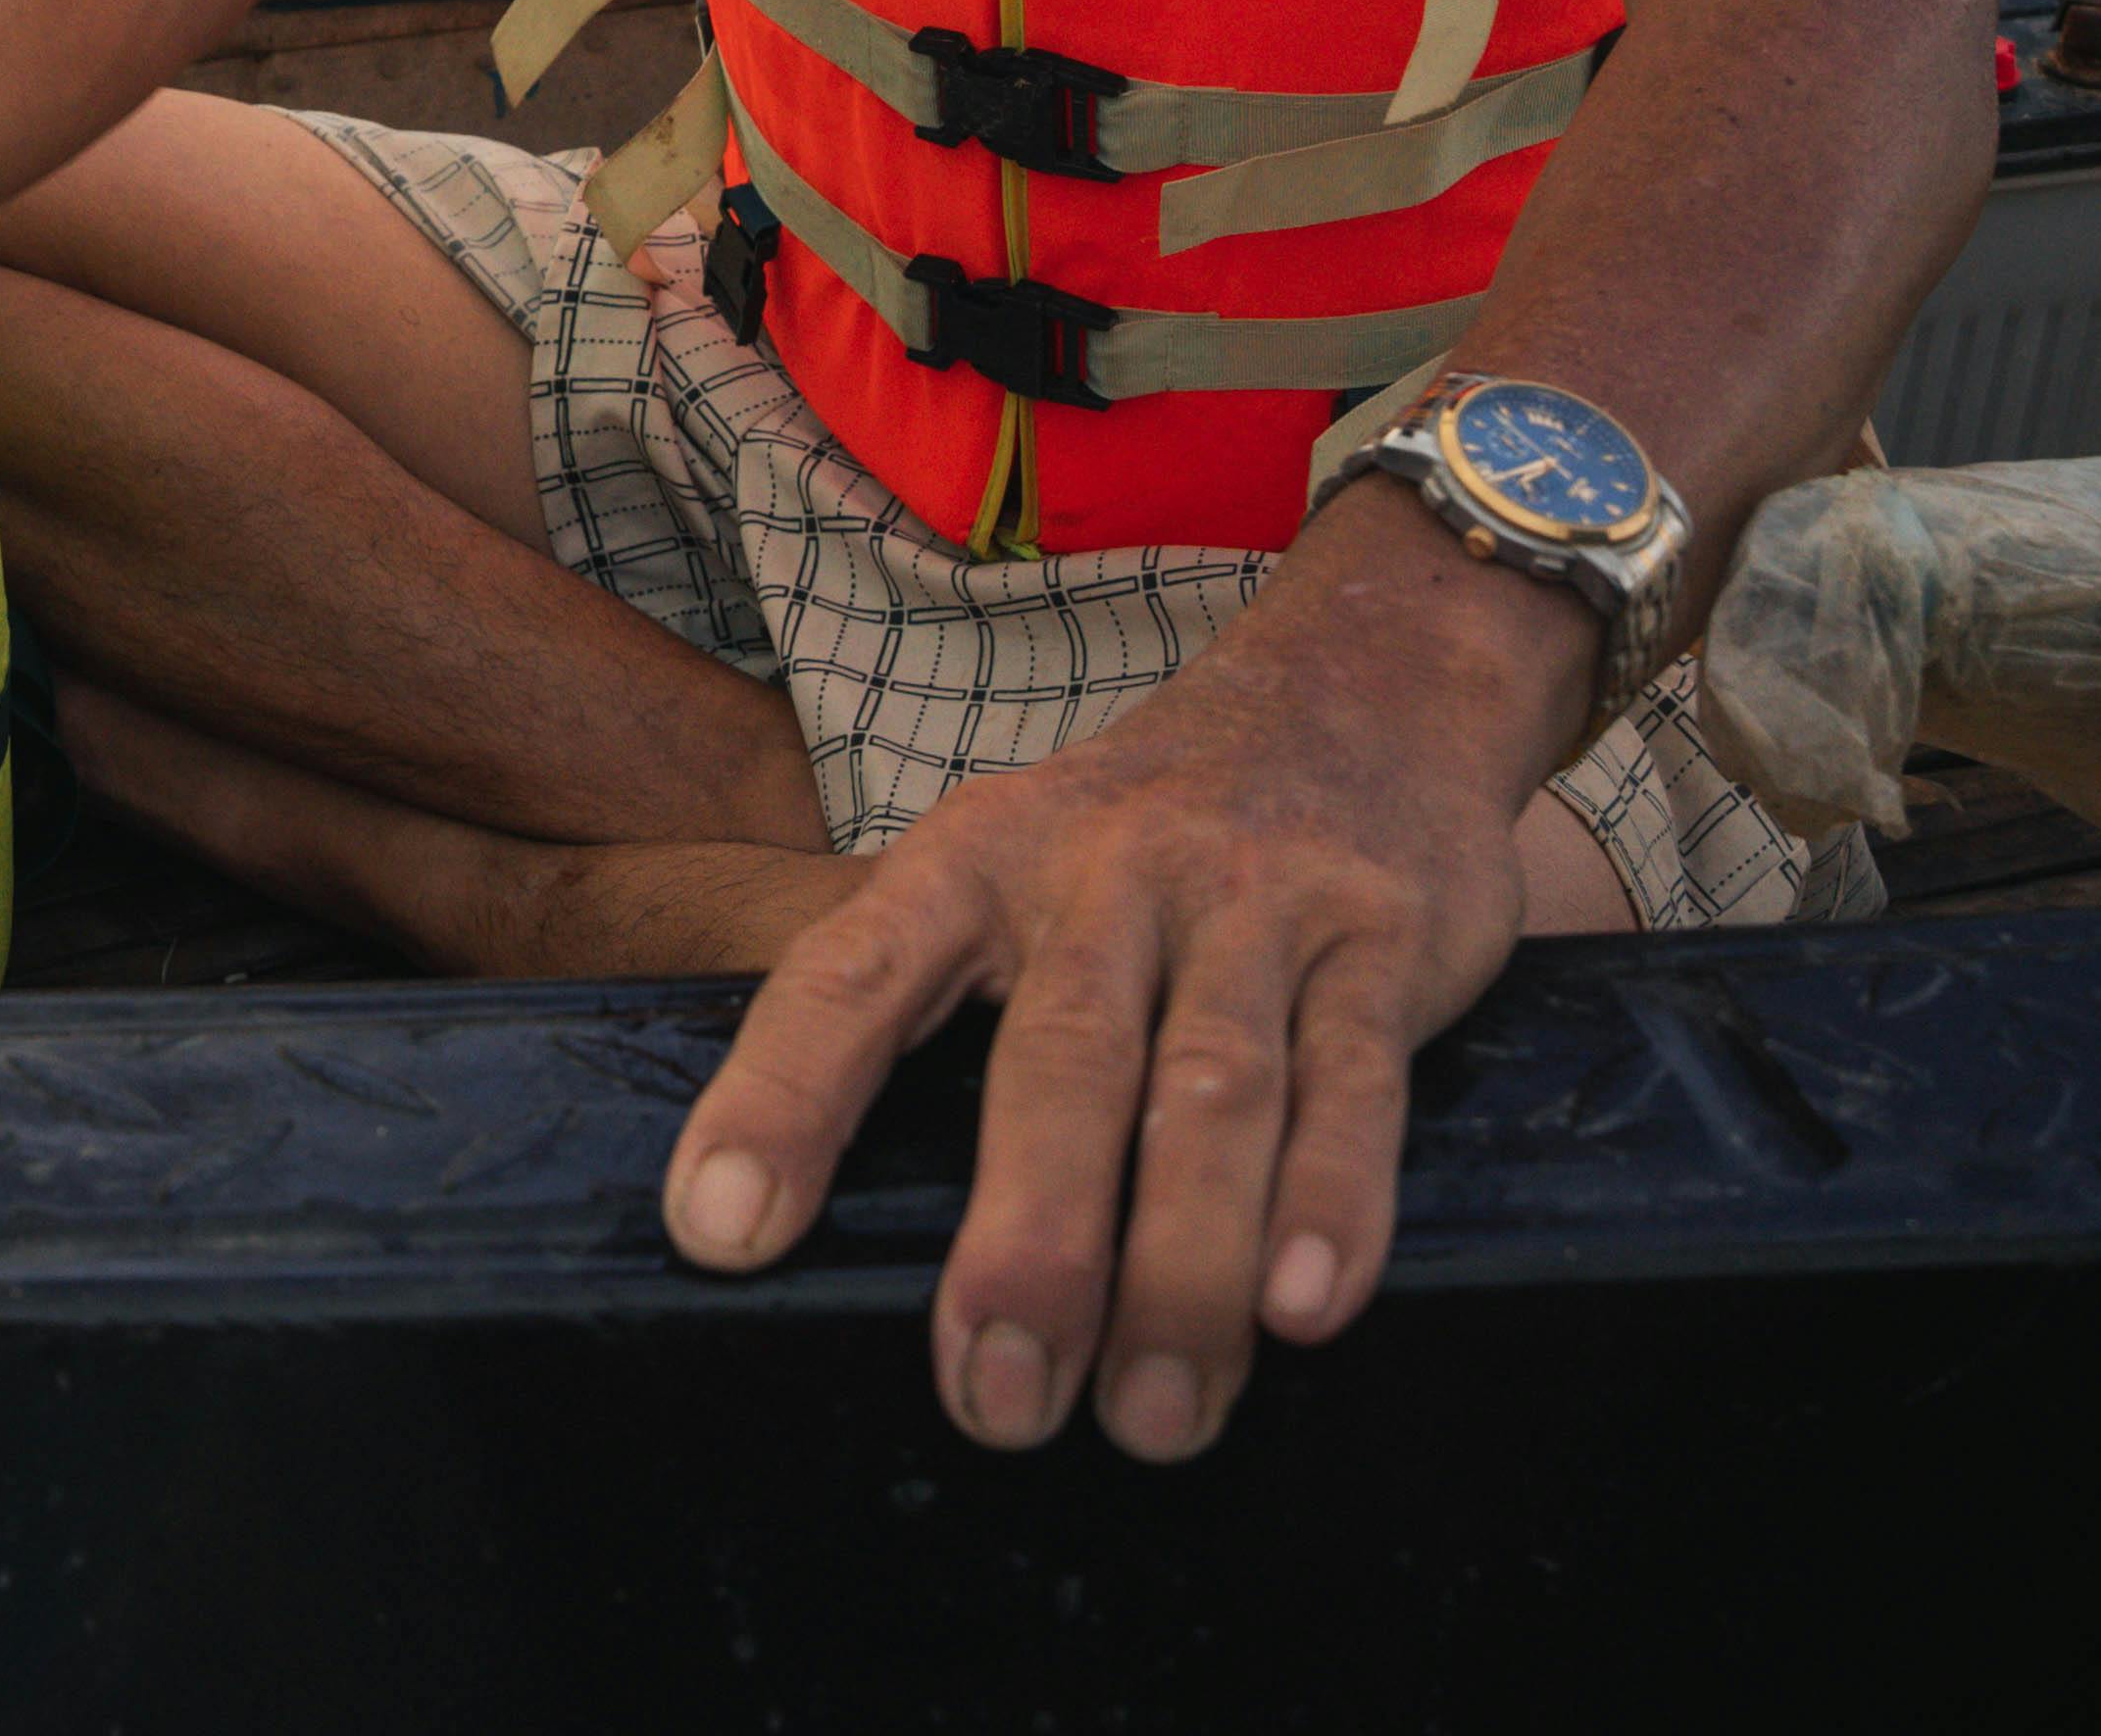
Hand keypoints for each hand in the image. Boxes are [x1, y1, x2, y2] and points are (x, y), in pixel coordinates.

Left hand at [652, 517, 1580, 1456]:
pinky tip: (1305, 1311)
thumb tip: (771, 1196)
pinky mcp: (1380, 939)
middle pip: (1056, 1062)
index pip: (848, 977)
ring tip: (1149, 1419)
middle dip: (1027, 1242)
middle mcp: (1104, 871)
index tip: (720, 1235)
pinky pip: (1354, 1083)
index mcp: (972, 862)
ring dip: (1180, 1272)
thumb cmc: (1137, 836)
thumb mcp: (1003, 866)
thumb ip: (912, 1001)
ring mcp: (1251, 900)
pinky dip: (1335, 1202)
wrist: (1361, 680)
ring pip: (1210, 1096)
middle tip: (994, 1398)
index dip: (779, 1100)